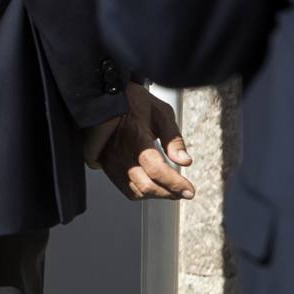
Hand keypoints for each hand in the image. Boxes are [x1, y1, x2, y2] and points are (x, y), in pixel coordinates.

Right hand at [83, 81, 196, 200]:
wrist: (104, 97)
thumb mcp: (160, 112)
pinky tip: (153, 187)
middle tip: (184, 192)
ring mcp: (112, 161)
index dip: (175, 184)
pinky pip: (125, 188)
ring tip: (170, 190)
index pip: (157, 170)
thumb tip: (185, 161)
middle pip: (147, 185)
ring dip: (156, 195)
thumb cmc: (133, 102)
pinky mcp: (107, 165)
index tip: (189, 190)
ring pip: (136, 191)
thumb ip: (174, 138)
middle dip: (170, 193)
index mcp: (136, 136)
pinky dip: (142, 193)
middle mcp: (121, 152)